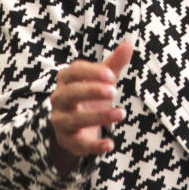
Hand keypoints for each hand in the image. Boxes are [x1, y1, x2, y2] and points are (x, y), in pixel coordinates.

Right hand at [49, 40, 133, 174]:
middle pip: (70, 94)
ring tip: (121, 113)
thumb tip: (129, 44)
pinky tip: (111, 144)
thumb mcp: (102, 79)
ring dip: (98, 117)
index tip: (112, 75)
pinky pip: (79, 144)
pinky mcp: (68, 141)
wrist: (75, 124)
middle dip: (91, 92)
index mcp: (66, 80)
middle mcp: (59, 99)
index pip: (73, 72)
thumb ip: (114, 63)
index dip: (91, 73)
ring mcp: (61, 121)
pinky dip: (94, 145)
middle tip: (114, 91)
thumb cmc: (90, 94)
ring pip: (74, 120)